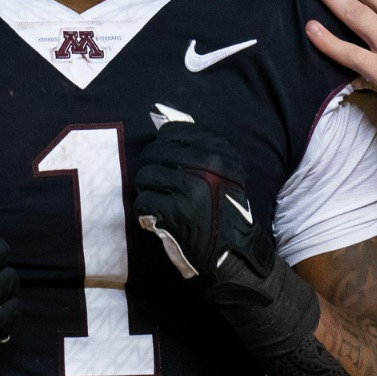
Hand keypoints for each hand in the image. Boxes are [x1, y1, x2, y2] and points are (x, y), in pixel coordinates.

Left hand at [135, 122, 319, 357]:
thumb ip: (199, 149)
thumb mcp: (223, 173)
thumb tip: (161, 121)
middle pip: (155, 152)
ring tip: (158, 202)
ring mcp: (191, 188)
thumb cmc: (223, 212)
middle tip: (156, 186)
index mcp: (221, 152)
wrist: (233, 254)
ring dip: (146, 190)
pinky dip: (145, 211)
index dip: (162, 147)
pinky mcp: (175, 212)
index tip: (165, 163)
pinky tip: (157, 218)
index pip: (173, 132)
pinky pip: (143, 201)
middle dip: (150, 169)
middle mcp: (208, 166)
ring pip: (145, 175)